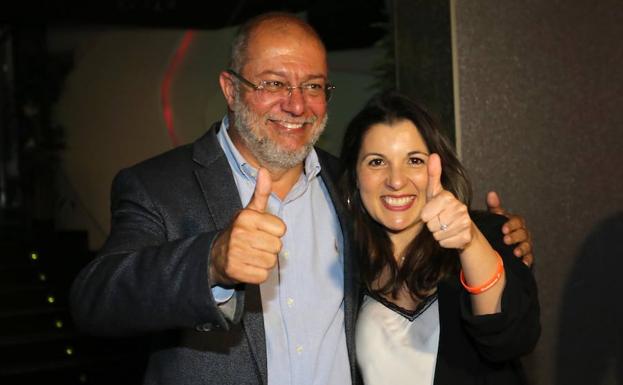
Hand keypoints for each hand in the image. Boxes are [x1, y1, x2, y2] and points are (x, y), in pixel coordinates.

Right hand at [210, 168, 285, 284]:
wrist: (216, 256)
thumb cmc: (240, 231)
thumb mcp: (250, 211)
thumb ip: (261, 192)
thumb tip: (264, 170)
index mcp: (246, 217)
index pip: (281, 229)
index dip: (275, 232)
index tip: (262, 231)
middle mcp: (240, 234)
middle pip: (277, 247)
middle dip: (270, 248)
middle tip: (256, 245)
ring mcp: (236, 253)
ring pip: (271, 262)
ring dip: (264, 261)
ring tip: (252, 255)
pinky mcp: (236, 271)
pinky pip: (263, 275)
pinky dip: (258, 274)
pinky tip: (248, 266)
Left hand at [421, 153, 473, 248]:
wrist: (462, 226)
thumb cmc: (443, 208)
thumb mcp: (435, 192)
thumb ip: (433, 175)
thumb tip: (434, 154)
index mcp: (448, 197)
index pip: (425, 214)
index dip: (426, 216)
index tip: (432, 212)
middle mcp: (460, 208)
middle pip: (431, 225)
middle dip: (432, 225)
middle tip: (439, 220)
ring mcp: (465, 223)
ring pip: (437, 235)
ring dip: (437, 234)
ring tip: (444, 227)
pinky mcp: (466, 236)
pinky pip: (444, 243)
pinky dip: (444, 242)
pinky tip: (451, 235)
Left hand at [486, 191, 533, 266]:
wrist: (497, 243)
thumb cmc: (497, 227)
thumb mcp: (494, 217)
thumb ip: (494, 207)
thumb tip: (491, 194)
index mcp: (516, 223)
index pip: (518, 221)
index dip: (511, 225)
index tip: (503, 229)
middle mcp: (523, 233)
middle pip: (523, 233)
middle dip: (515, 237)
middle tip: (505, 240)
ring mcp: (525, 244)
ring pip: (527, 246)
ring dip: (522, 249)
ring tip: (515, 253)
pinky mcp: (526, 256)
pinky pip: (530, 258)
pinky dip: (527, 260)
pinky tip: (523, 263)